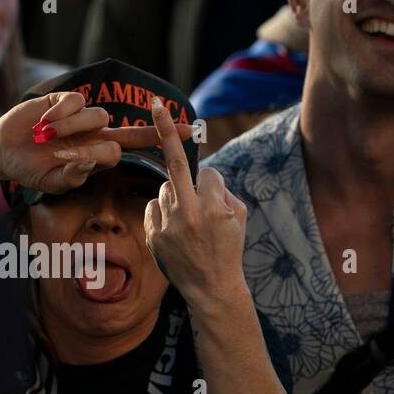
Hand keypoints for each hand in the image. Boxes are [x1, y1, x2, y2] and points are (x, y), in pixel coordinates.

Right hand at [0, 91, 192, 194]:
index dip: (165, 136)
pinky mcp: (64, 99)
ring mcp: (82, 114)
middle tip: (64, 153)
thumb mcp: (55, 182)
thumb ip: (73, 174)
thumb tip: (89, 161)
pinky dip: (58, 115)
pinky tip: (43, 123)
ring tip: (48, 138)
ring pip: (97, 117)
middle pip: (120, 134)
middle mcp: (97, 130)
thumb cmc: (34, 170)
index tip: (190, 130)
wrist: (5, 151)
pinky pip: (75, 102)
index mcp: (100, 151)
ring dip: (72, 131)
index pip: (140, 142)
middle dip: (100, 144)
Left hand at [142, 96, 248, 313]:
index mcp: (215, 208)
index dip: (214, 184)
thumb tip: (204, 174)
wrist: (212, 289)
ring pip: (165, 189)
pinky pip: (153, 207)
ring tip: (189, 222)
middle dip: (166, 132)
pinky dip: (163, 211)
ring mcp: (168, 226)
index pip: (209, 174)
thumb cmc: (230, 250)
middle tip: (155, 104)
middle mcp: (189, 214)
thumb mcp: (239, 217)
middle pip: (176, 166)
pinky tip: (175, 231)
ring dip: (176, 195)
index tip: (213, 186)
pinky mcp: (153, 236)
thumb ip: (223, 191)